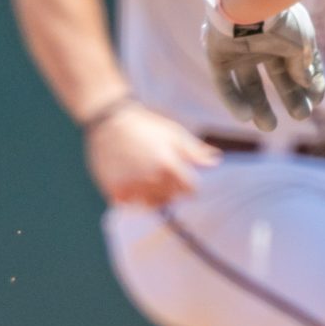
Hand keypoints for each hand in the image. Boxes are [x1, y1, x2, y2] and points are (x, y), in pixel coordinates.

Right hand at [83, 102, 218, 207]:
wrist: (109, 120)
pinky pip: (130, 204)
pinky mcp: (114, 190)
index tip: (183, 179)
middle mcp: (150, 179)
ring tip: (148, 180)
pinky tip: (131, 182)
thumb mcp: (174, 133)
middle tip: (163, 176)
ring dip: (153, 196)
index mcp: (168, 165)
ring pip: (151, 204)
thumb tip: (215, 162)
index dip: (189, 186)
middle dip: (172, 190)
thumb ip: (194, 151)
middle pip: (171, 199)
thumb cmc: (145, 126)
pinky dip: (133, 198)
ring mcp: (131, 186)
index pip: (189, 190)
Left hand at [202, 0, 324, 132]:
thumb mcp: (301, 44)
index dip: (309, 84)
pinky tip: (246, 117)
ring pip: (250, 83)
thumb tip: (309, 84)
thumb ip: (304, 65)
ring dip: (259, 105)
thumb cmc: (280, 20)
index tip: (317, 100)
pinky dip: (234, 101)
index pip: (299, 65)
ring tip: (268, 127)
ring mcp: (239, 50)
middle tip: (302, 116)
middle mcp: (263, 43)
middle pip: (277, 76)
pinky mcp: (217, 56)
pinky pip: (224, 84)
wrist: (248, 1)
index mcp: (285, 36)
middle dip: (290, 97)